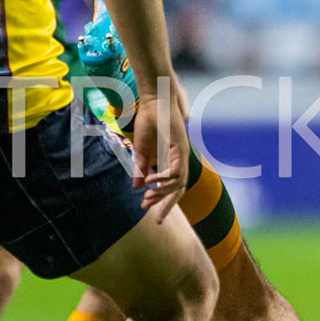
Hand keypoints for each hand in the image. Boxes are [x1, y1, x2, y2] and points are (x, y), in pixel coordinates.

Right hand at [131, 78, 189, 218]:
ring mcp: (182, 153)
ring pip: (178, 182)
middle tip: (156, 219)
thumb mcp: (141, 151)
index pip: (172, 187)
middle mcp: (180, 160)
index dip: (163, 200)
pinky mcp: (180, 146)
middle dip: (167, 204)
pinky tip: (152, 182)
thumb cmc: (148, 122)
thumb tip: (137, 187)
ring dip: (162, 192)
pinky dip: (164, 178)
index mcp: (172, 161)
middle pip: (179, 189)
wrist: (153, 101)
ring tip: (147, 198)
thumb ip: (140, 169)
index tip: (147, 210)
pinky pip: (175, 169)